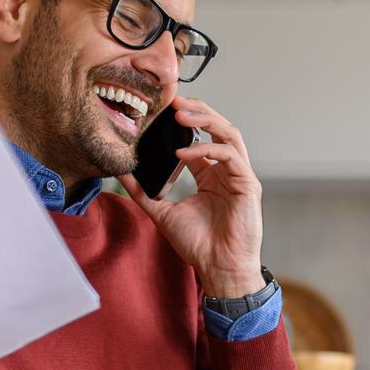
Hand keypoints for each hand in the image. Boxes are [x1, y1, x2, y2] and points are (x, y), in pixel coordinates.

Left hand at [118, 96, 265, 297]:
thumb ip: (144, 192)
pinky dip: (206, 149)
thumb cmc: (199, 245)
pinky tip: (183, 151)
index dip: (186, 120)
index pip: (202, 138)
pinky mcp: (248, 184)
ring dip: (205, 119)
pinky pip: (229, 155)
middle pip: (218, 127)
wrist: (219, 268)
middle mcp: (227, 171)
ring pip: (229, 133)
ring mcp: (240, 176)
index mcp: (211, 176)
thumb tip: (122, 173)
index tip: (162, 110)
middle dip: (197, 110)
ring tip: (180, 114)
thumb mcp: (163, 213)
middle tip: (173, 100)